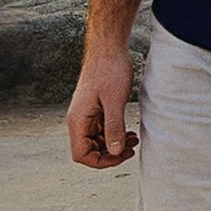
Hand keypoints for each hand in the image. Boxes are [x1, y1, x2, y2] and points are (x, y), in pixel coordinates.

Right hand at [66, 40, 136, 168]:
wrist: (109, 48)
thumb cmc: (110, 70)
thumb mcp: (114, 101)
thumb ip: (114, 127)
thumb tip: (115, 151)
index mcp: (78, 120)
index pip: (81, 154)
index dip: (100, 161)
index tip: (120, 155)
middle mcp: (78, 120)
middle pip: (89, 151)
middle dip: (110, 154)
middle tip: (131, 149)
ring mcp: (86, 115)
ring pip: (97, 141)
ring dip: (114, 145)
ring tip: (133, 140)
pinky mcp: (95, 110)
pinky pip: (102, 130)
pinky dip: (114, 134)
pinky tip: (129, 132)